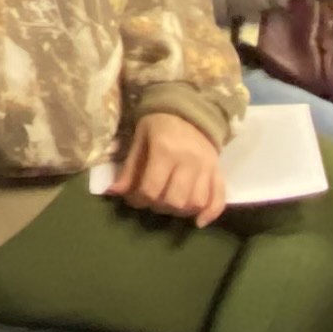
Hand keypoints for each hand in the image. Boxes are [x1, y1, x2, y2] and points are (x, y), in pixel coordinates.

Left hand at [110, 113, 227, 222]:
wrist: (188, 109)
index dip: (139, 200)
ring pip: (196, 202)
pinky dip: (211, 213)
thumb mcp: (139, 140)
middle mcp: (188, 160)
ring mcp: (206, 167)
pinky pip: (219, 198)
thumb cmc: (158, 125)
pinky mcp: (218, 171)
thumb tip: (113, 193)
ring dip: (181, 211)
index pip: (151, 189)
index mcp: (165, 150)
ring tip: (170, 204)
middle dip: (159, 206)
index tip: (134, 197)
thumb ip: (129, 169)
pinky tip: (198, 222)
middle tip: (152, 199)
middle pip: (174, 200)